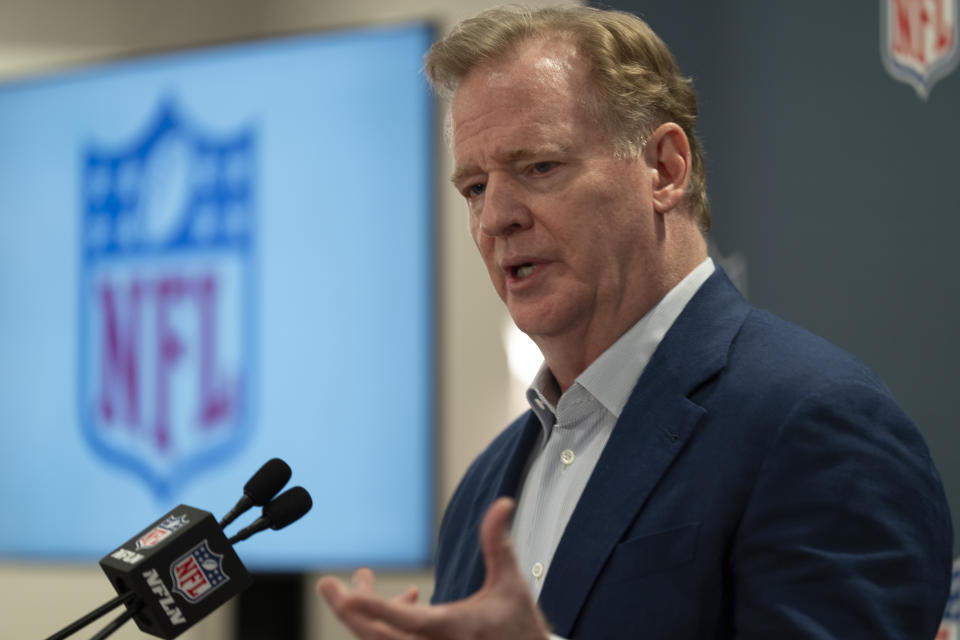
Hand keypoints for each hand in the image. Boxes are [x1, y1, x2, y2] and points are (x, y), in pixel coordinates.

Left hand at [317, 497, 550, 639]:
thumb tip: (502, 504)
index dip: (375, 608)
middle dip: (348, 609)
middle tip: (328, 585)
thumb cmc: (519, 626)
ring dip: (365, 610)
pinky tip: (408, 597)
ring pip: (379, 638)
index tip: (346, 597)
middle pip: (376, 636)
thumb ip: (498, 543)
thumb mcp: (511, 583)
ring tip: (361, 579)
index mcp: (453, 630)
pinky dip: (387, 619)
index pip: (408, 621)